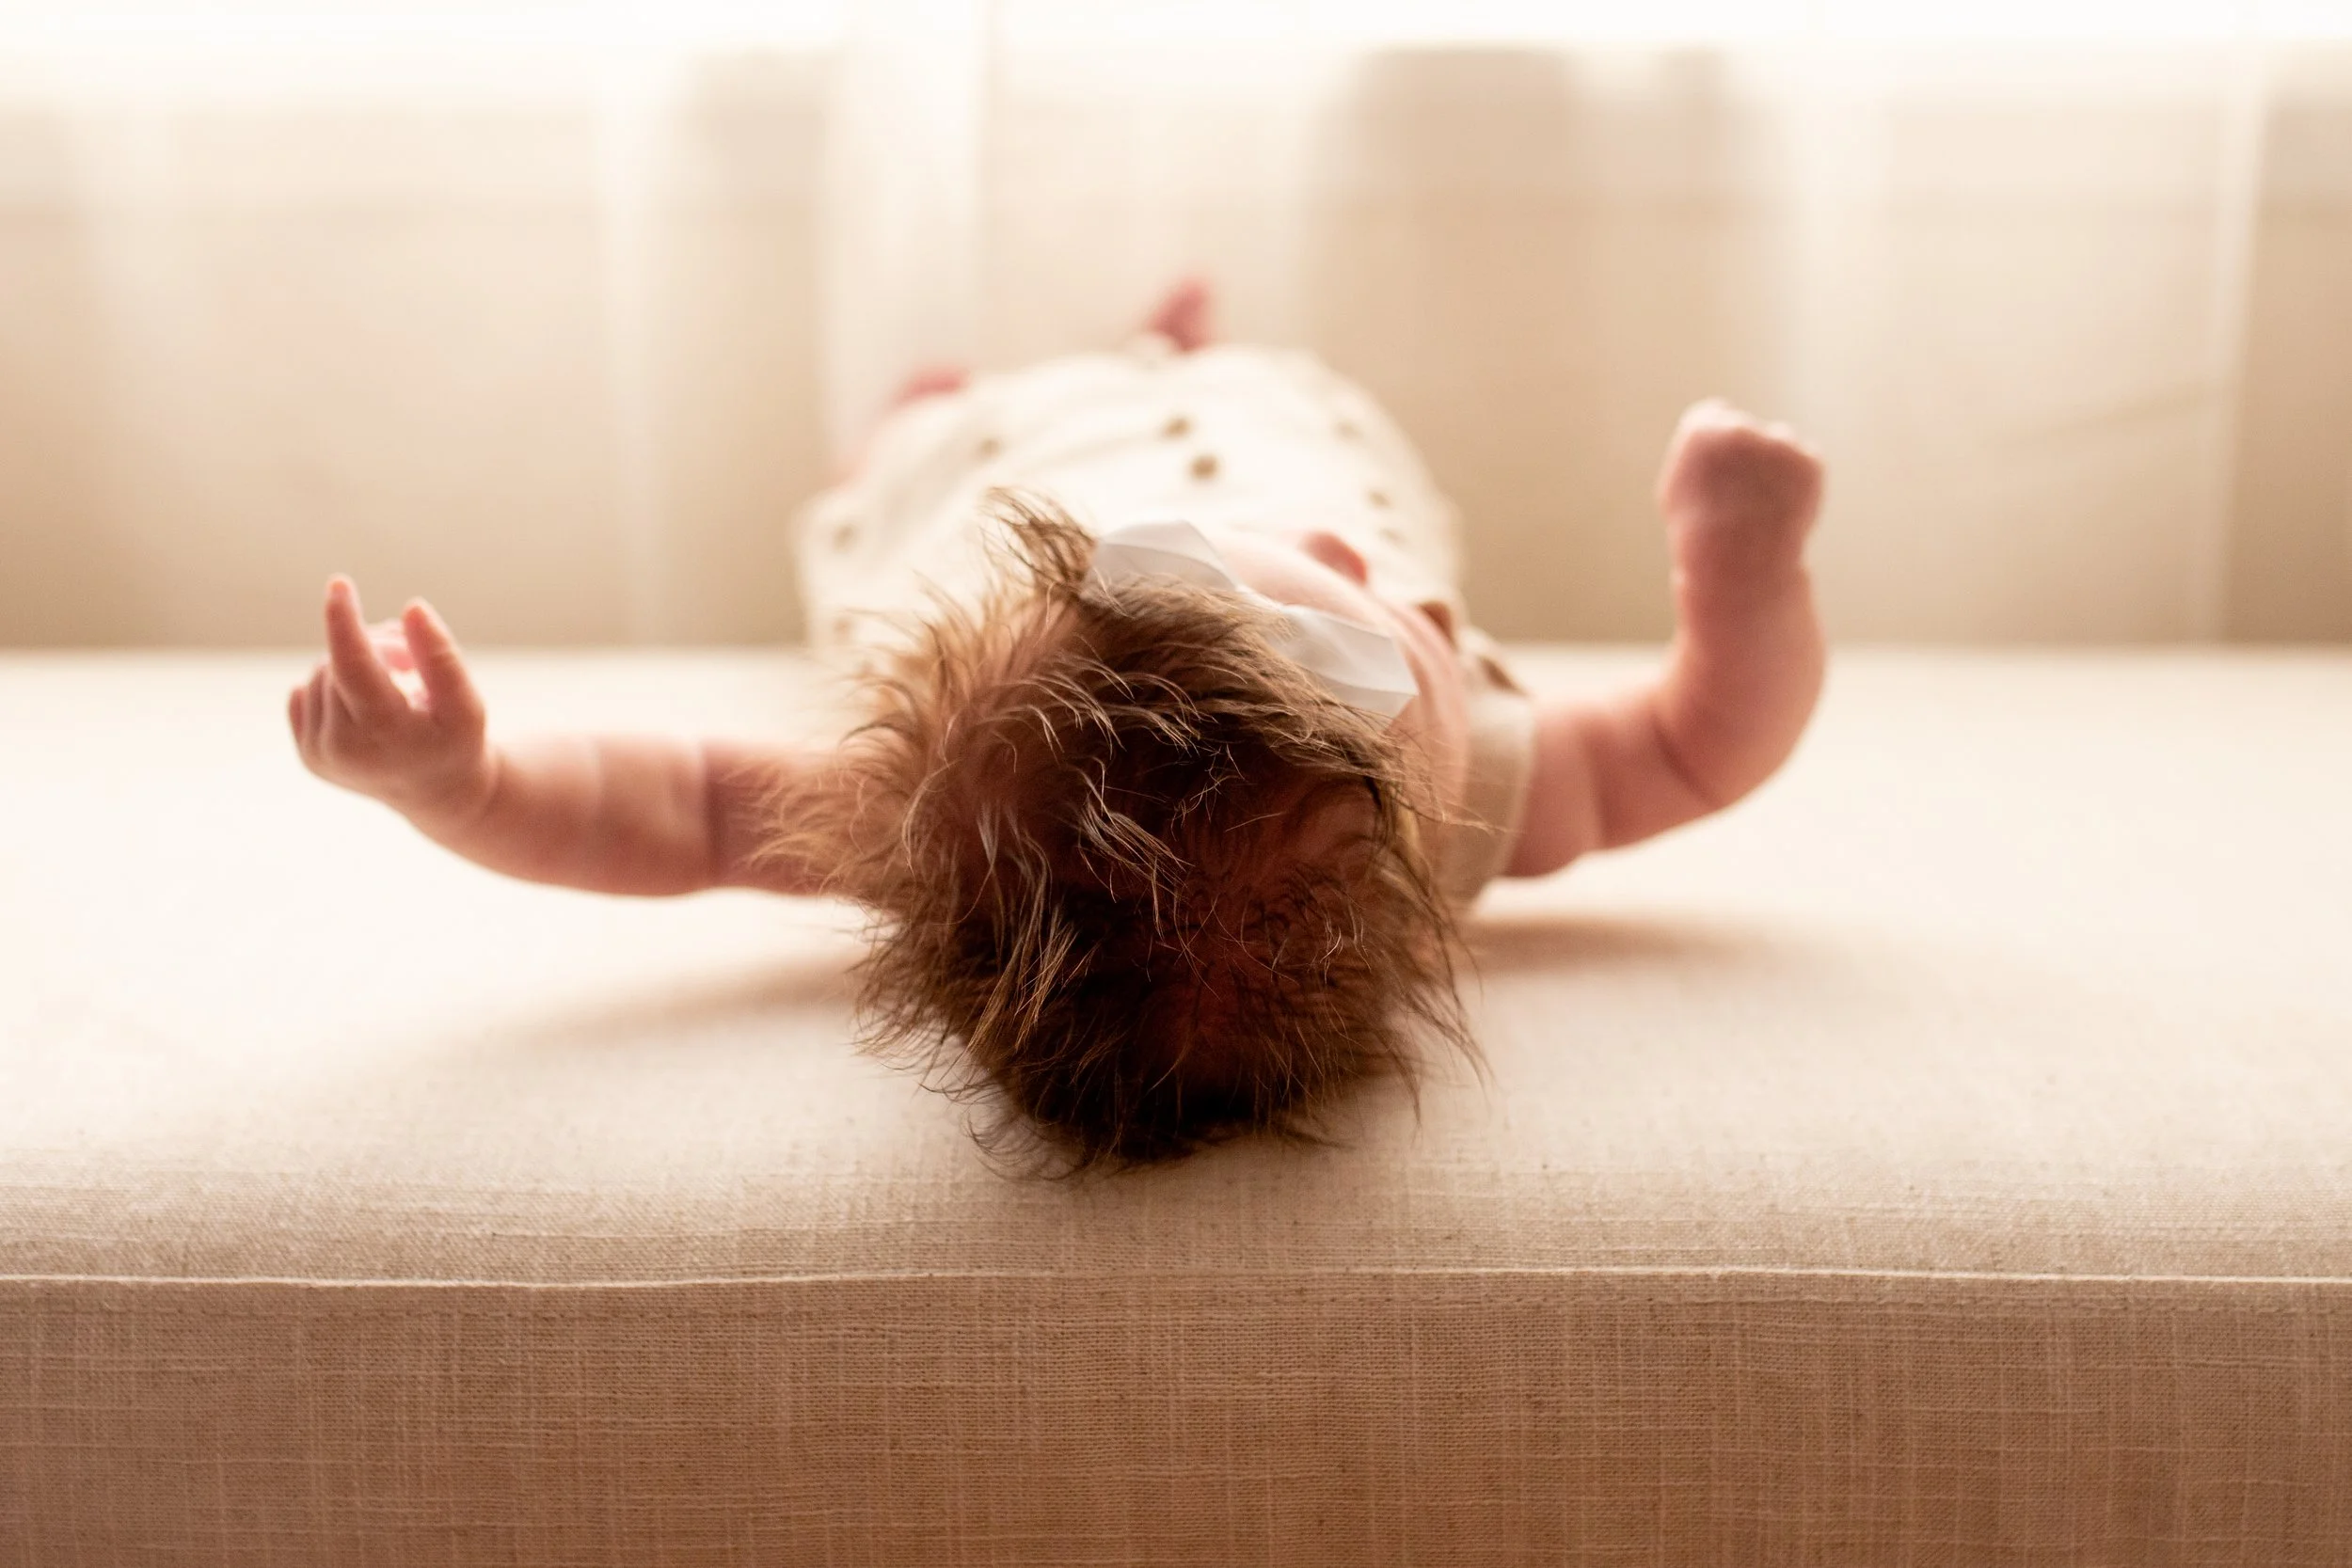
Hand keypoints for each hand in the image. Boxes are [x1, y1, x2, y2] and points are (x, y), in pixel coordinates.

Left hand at [289, 577, 490, 817]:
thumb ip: (441, 656)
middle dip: (374, 646)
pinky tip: (366, 703)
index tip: (340, 584)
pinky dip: (335, 684)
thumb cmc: (457, 741)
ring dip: (356, 664)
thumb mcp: (466, 702)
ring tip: (396, 683)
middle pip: (340, 662)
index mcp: (384, 736)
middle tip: (410, 660)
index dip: (344, 621)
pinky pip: (307, 691)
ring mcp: (319, 755)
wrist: (438, 793)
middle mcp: (342, 750)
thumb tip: (412, 607)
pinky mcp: (307, 754)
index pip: (352, 666)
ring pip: (320, 674)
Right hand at [1656, 399, 1823, 589]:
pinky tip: (1782, 510)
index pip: (1714, 415)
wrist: (1741, 566)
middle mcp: (1739, 429)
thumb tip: (1721, 417)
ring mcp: (1778, 443)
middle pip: (1745, 429)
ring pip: (1778, 444)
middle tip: (1740, 497)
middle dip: (1746, 455)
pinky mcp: (1809, 461)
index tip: (1716, 474)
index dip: (1715, 448)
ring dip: (1773, 468)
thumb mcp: (1678, 487)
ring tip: (1760, 509)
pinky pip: (1803, 462)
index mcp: (1700, 431)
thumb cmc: (1701, 534)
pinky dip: (1798, 483)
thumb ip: (1698, 450)